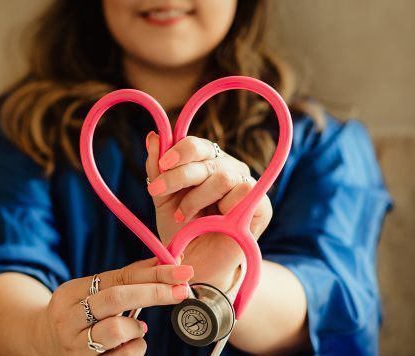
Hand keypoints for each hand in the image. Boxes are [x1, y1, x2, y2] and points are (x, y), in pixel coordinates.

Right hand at [37, 258, 193, 354]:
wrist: (42, 345)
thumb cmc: (78, 315)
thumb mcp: (92, 293)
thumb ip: (126, 278)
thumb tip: (168, 260)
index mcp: (70, 293)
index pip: (118, 277)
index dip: (153, 273)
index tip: (182, 271)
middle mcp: (67, 319)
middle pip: (116, 298)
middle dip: (154, 292)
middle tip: (181, 291)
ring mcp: (73, 346)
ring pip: (116, 330)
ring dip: (137, 329)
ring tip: (137, 329)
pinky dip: (134, 348)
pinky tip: (127, 345)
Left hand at [144, 132, 272, 290]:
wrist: (196, 265)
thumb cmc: (181, 231)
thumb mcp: (163, 199)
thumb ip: (157, 169)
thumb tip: (153, 136)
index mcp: (205, 163)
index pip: (196, 145)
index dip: (179, 151)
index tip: (161, 166)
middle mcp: (227, 168)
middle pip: (207, 156)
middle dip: (179, 175)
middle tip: (157, 192)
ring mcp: (245, 185)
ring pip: (223, 176)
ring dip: (197, 197)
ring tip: (183, 216)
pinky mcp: (261, 205)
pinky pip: (245, 192)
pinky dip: (224, 207)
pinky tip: (213, 221)